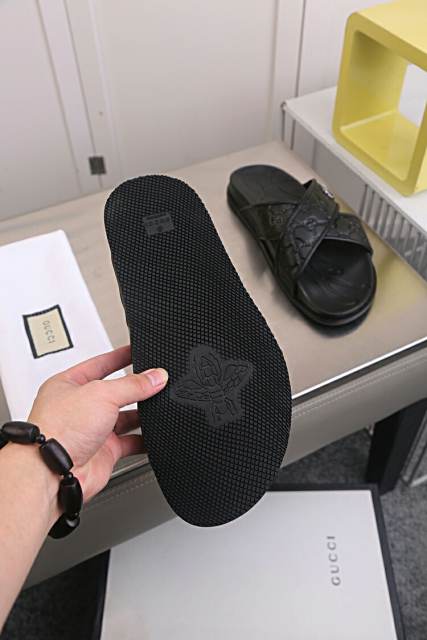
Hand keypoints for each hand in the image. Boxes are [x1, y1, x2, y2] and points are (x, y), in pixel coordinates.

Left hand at [28, 345, 167, 501]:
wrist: (54, 471)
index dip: (118, 357)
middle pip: (115, 392)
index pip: (99, 364)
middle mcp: (79, 408)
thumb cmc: (58, 430)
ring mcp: (91, 431)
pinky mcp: (104, 453)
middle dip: (134, 389)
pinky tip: (154, 434)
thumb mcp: (101, 394)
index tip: (136, 351)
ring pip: (124, 418)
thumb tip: (155, 377)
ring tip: (158, 406)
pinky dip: (144, 440)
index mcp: (68, 385)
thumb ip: (133, 385)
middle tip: (155, 382)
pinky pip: (130, 443)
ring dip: (141, 414)